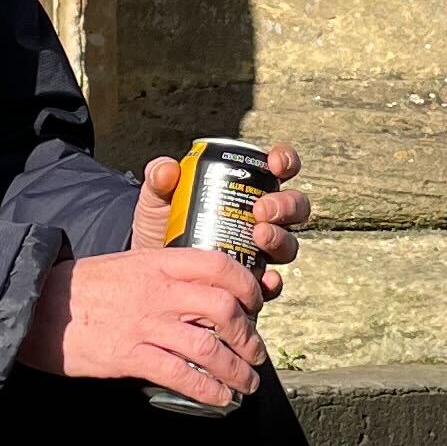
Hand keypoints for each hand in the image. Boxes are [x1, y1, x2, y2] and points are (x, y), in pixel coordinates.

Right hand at [20, 243, 271, 409]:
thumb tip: (199, 293)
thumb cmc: (82, 288)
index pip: (219, 266)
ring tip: (246, 383)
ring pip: (208, 346)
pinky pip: (180, 374)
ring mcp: (145, 323)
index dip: (247, 287)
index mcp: (159, 263)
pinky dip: (207, 389)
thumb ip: (164, 274)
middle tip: (255, 353)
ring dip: (236, 369)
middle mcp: (158, 290)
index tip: (256, 305)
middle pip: (224, 308)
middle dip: (249, 336)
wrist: (36, 305)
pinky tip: (219, 398)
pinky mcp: (129, 355)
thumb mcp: (129, 265)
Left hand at [131, 142, 313, 276]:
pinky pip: (274, 284)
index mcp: (246, 187)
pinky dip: (274, 282)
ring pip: (289, 243)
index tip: (274, 164)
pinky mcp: (253, 282)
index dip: (285, 161)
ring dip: (281, 238)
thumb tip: (167, 170)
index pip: (278, 168)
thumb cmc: (161, 224)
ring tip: (259, 236)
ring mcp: (261, 251)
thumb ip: (159, 179)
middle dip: (285, 205)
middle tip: (261, 210)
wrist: (152, 269)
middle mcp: (262, 218)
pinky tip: (264, 279)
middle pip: (294, 207)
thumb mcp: (157, 198)